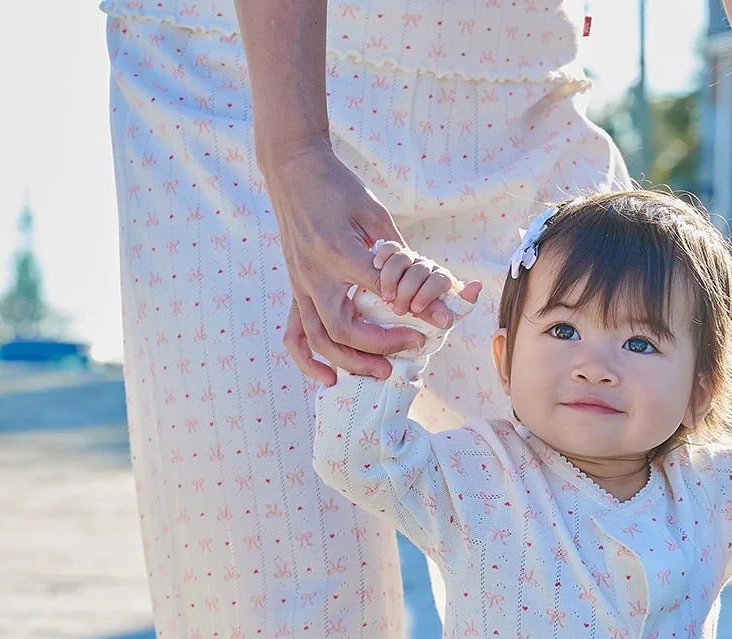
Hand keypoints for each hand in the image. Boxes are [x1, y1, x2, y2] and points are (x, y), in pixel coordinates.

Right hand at [261, 145, 465, 385]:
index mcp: (338, 250)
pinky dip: (308, 362)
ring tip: (382, 371)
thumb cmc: (337, 185)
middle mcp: (314, 273)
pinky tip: (329, 379)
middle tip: (414, 347)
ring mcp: (299, 284)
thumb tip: (426, 285)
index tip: (440, 321)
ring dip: (351, 362)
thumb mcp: (373, 211)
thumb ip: (397, 251)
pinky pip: (294, 336)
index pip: (382, 292)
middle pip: (345, 329)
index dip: (415, 311)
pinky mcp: (293, 288)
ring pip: (320, 340)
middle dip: (382, 346)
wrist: (291, 168)